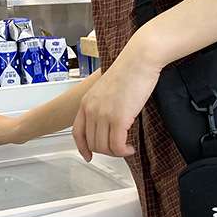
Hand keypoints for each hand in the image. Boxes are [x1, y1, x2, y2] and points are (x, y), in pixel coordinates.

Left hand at [72, 35, 161, 159]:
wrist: (139, 60)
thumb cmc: (129, 71)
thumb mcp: (107, 89)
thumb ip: (103, 105)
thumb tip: (111, 122)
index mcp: (86, 102)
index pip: (77, 132)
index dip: (82, 147)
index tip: (88, 156)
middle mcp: (91, 109)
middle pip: (93, 143)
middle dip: (107, 151)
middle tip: (119, 148)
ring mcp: (103, 115)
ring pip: (104, 147)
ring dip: (116, 152)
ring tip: (126, 148)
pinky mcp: (118, 119)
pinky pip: (117, 146)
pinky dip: (124, 151)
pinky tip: (130, 148)